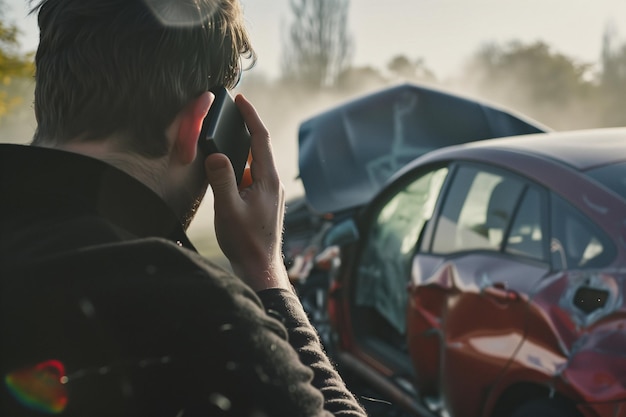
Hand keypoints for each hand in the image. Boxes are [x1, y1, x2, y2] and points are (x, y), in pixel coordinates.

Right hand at [204, 94, 290, 291]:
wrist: (259, 267)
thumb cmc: (246, 241)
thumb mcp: (228, 209)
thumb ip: (222, 180)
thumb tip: (215, 155)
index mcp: (268, 180)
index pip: (260, 139)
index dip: (251, 117)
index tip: (241, 100)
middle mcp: (273, 183)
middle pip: (257, 150)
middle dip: (242, 134)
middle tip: (225, 121)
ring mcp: (270, 194)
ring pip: (252, 167)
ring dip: (237, 159)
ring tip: (218, 159)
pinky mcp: (264, 203)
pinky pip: (250, 180)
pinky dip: (238, 175)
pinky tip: (224, 183)